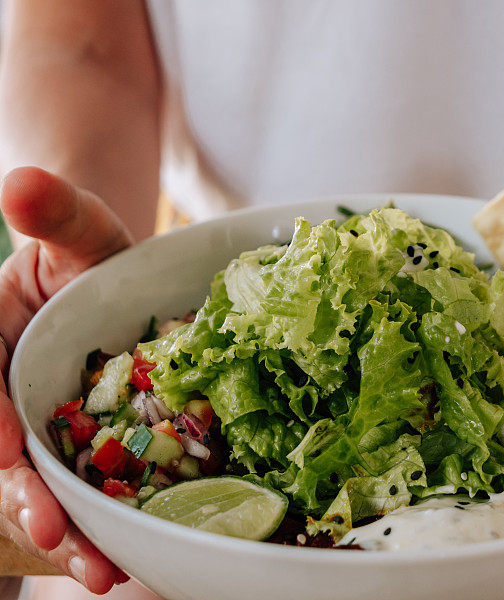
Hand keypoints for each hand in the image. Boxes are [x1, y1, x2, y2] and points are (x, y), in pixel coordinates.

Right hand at [0, 167, 132, 592]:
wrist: (120, 289)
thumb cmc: (94, 259)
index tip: (3, 449)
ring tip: (103, 573)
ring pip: (34, 490)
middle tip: (58, 536)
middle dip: (21, 498)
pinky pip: (79, 498)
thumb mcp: (82, 232)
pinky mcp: (79, 459)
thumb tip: (22, 181)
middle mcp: (1, 399)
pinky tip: (126, 562)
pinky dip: (97, 532)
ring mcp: (37, 435)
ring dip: (63, 535)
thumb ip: (58, 214)